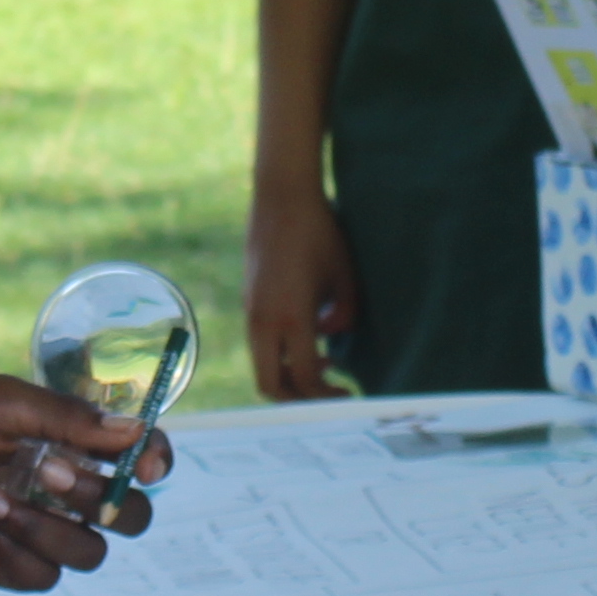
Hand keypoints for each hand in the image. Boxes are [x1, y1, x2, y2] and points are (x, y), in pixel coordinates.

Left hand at [0, 378, 166, 591]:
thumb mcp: (0, 401)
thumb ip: (65, 417)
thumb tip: (132, 431)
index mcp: (76, 443)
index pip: (140, 457)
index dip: (156, 461)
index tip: (146, 466)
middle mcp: (68, 492)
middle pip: (129, 518)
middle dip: (99, 501)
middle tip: (52, 474)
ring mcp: (42, 532)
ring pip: (89, 554)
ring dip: (46, 528)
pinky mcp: (10, 566)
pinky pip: (42, 577)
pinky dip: (17, 554)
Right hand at [245, 182, 357, 399]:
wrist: (281, 197)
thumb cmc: (320, 232)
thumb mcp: (345, 275)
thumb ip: (344, 316)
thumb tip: (329, 338)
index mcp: (291, 317)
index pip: (304, 378)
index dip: (327, 395)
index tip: (348, 395)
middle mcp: (263, 320)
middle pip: (270, 384)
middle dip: (299, 398)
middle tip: (328, 393)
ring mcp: (251, 310)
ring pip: (262, 364)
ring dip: (289, 373)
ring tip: (325, 362)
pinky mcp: (248, 300)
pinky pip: (260, 342)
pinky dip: (281, 352)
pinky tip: (309, 334)